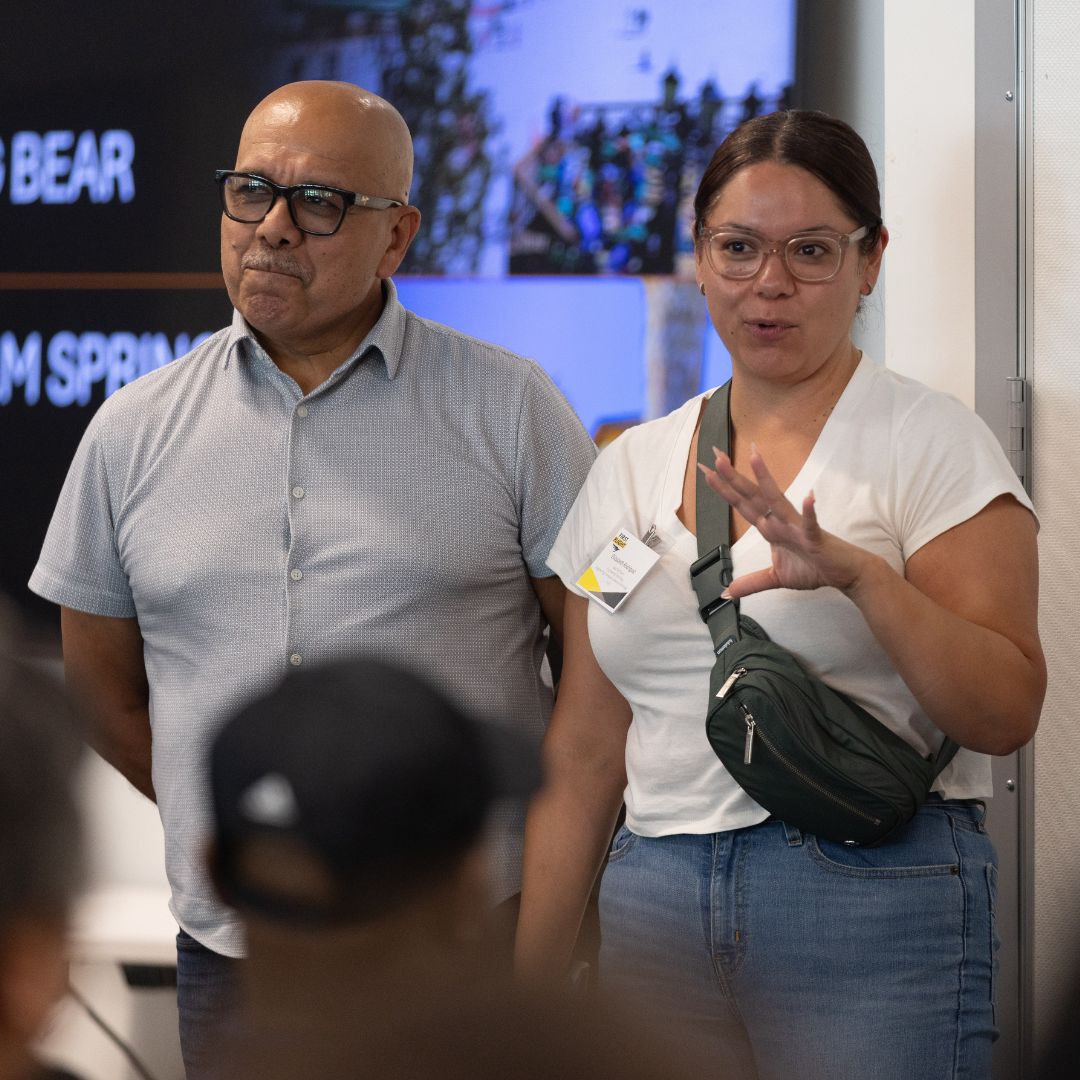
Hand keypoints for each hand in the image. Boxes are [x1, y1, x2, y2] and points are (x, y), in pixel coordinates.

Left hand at [697, 444, 871, 598]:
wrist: (844, 574)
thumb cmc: (814, 568)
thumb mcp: (775, 577)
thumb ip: (751, 583)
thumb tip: (727, 592)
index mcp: (770, 528)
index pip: (742, 505)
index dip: (724, 489)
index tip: (706, 471)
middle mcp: (780, 522)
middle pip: (752, 496)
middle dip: (733, 477)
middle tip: (715, 455)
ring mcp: (797, 527)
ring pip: (777, 501)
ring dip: (765, 480)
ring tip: (754, 458)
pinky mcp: (816, 537)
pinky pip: (812, 524)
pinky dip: (811, 511)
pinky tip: (809, 497)